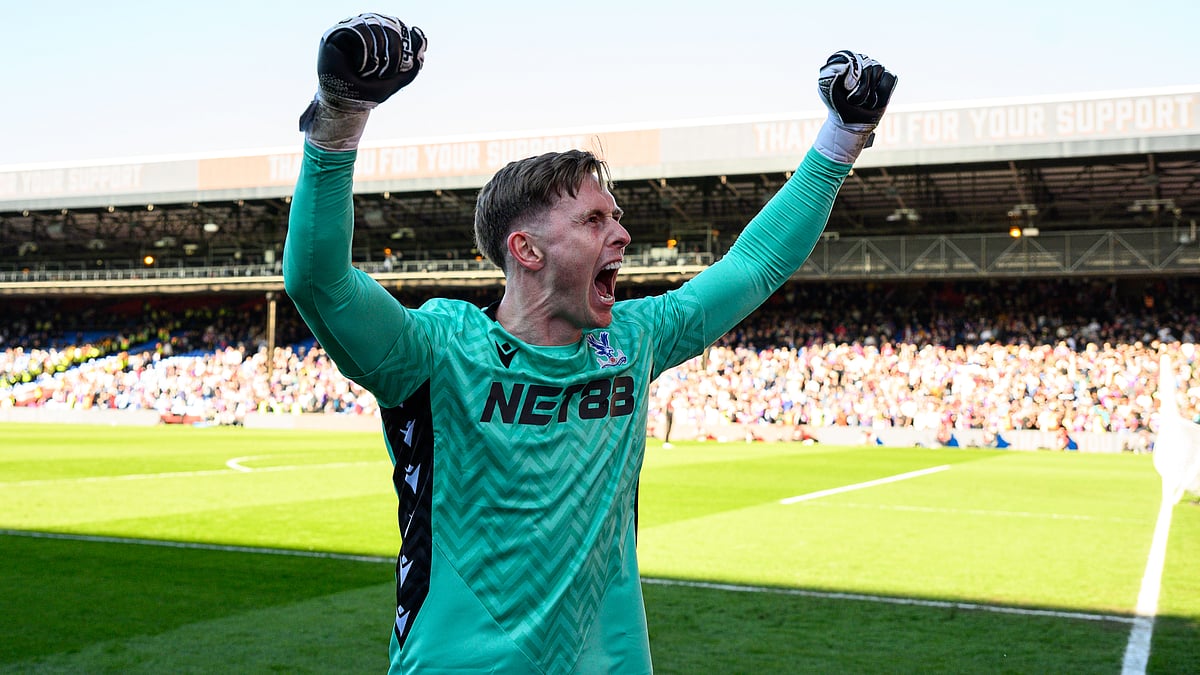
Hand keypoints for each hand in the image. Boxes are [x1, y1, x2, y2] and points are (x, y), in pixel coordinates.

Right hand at [299, 13, 427, 150]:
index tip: (417, 50)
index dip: (409, 37)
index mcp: (378, 39)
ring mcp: (351, 29)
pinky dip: (364, 54)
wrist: (343, 103)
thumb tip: (420, 58)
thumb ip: (408, 73)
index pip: (398, 27)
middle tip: (386, 73)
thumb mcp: (392, 84)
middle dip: (395, 52)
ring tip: (367, 72)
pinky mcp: (337, 32)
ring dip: (377, 56)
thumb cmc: (364, 93)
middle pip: (390, 27)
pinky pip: (359, 31)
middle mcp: (365, 30)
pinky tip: (358, 66)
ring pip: (376, 27)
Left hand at [813, 50, 896, 162]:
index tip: (847, 88)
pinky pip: (889, 78)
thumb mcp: (827, 92)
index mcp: (843, 61)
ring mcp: (875, 69)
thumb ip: (830, 76)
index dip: (851, 73)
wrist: (851, 124)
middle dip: (860, 86)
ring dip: (870, 91)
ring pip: (878, 68)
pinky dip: (882, 93)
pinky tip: (874, 100)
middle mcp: (860, 61)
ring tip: (863, 102)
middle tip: (853, 100)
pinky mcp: (887, 78)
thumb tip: (847, 66)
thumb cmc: (838, 106)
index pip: (850, 57)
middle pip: (866, 63)